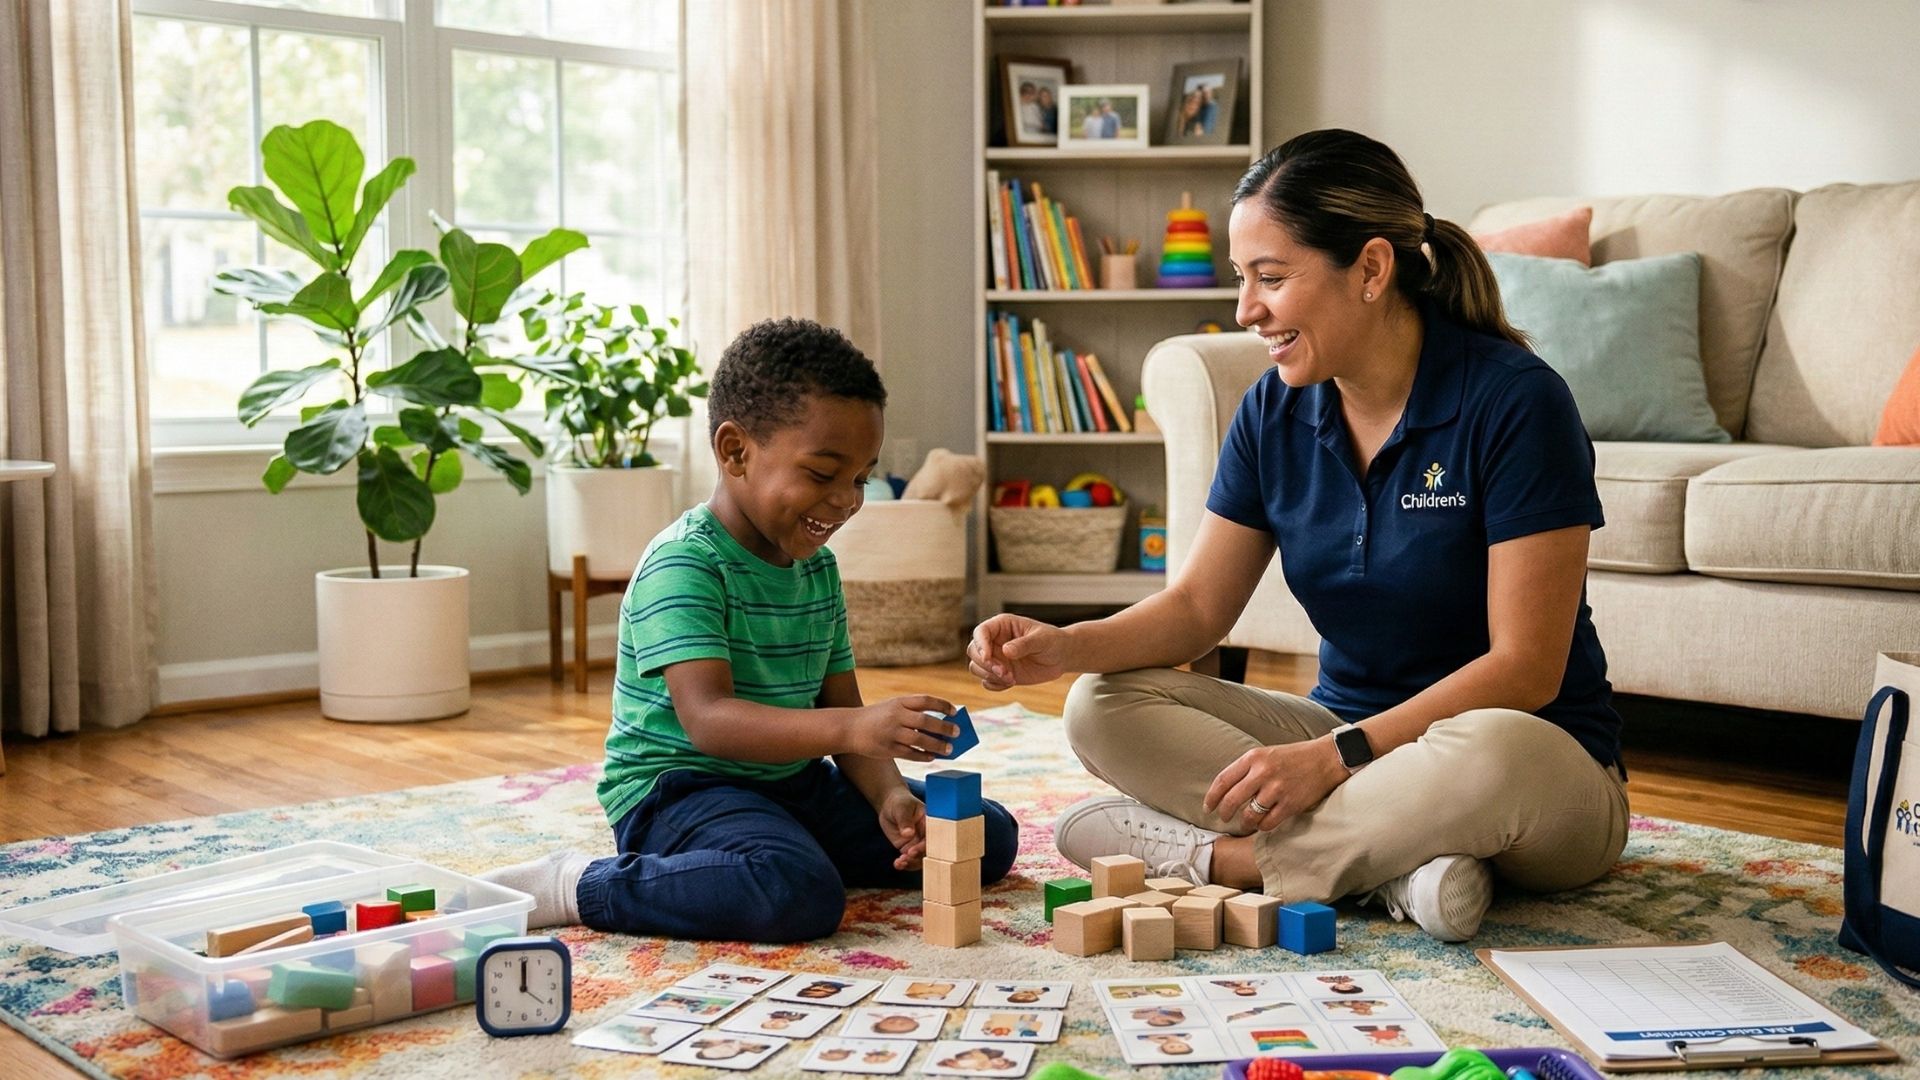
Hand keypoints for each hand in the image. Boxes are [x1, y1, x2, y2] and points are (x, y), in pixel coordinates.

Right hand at [849, 695, 956, 761]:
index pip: (925, 700)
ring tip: (949, 749)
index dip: (942, 705)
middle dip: (944, 727)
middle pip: (925, 721)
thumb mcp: (892, 706)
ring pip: (919, 739)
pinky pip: (910, 753)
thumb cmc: (877, 717)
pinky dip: (923, 755)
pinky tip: (932, 757)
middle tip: (957, 733)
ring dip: (937, 745)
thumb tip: (940, 725)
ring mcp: (891, 733)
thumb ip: (912, 712)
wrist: (849, 728)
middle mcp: (896, 716)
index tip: (955, 711)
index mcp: (899, 702)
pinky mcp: (888, 749)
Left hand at [876, 787, 927, 870]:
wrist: (890, 805)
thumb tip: (908, 834)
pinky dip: (904, 864)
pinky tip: (897, 864)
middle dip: (917, 858)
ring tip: (900, 863)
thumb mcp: (902, 808)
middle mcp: (926, 835)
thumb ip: (905, 820)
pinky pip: (909, 859)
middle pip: (927, 851)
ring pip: (918, 858)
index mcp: (930, 824)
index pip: (931, 838)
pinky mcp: (908, 847)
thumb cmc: (900, 802)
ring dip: (911, 863)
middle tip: (905, 858)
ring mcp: (917, 843)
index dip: (923, 847)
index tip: (912, 851)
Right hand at [967, 614, 1068, 689]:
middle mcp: (995, 641)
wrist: (1061, 656)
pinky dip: (995, 685)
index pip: (981, 631)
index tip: (988, 657)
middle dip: (986, 664)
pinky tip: (1011, 683)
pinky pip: (987, 681)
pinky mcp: (1000, 673)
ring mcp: (996, 658)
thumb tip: (1006, 650)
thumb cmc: (1052, 641)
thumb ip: (1024, 644)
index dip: (980, 644)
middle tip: (1004, 672)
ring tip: (1011, 678)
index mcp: (1002, 626)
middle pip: (973, 651)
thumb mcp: (1042, 639)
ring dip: (990, 675)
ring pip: (976, 667)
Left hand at [1202, 739, 1346, 831]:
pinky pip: (1268, 823)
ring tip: (1245, 823)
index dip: (1211, 797)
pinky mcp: (1291, 804)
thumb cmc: (1293, 757)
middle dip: (1224, 813)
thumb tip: (1225, 791)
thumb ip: (1246, 769)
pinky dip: (1262, 826)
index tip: (1208, 807)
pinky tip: (1263, 824)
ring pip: (1249, 815)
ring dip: (1244, 823)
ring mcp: (1277, 789)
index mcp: (1253, 757)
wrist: (1325, 759)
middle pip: (1231, 800)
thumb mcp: (1265, 754)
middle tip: (1224, 818)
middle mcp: (1262, 772)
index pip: (1223, 780)